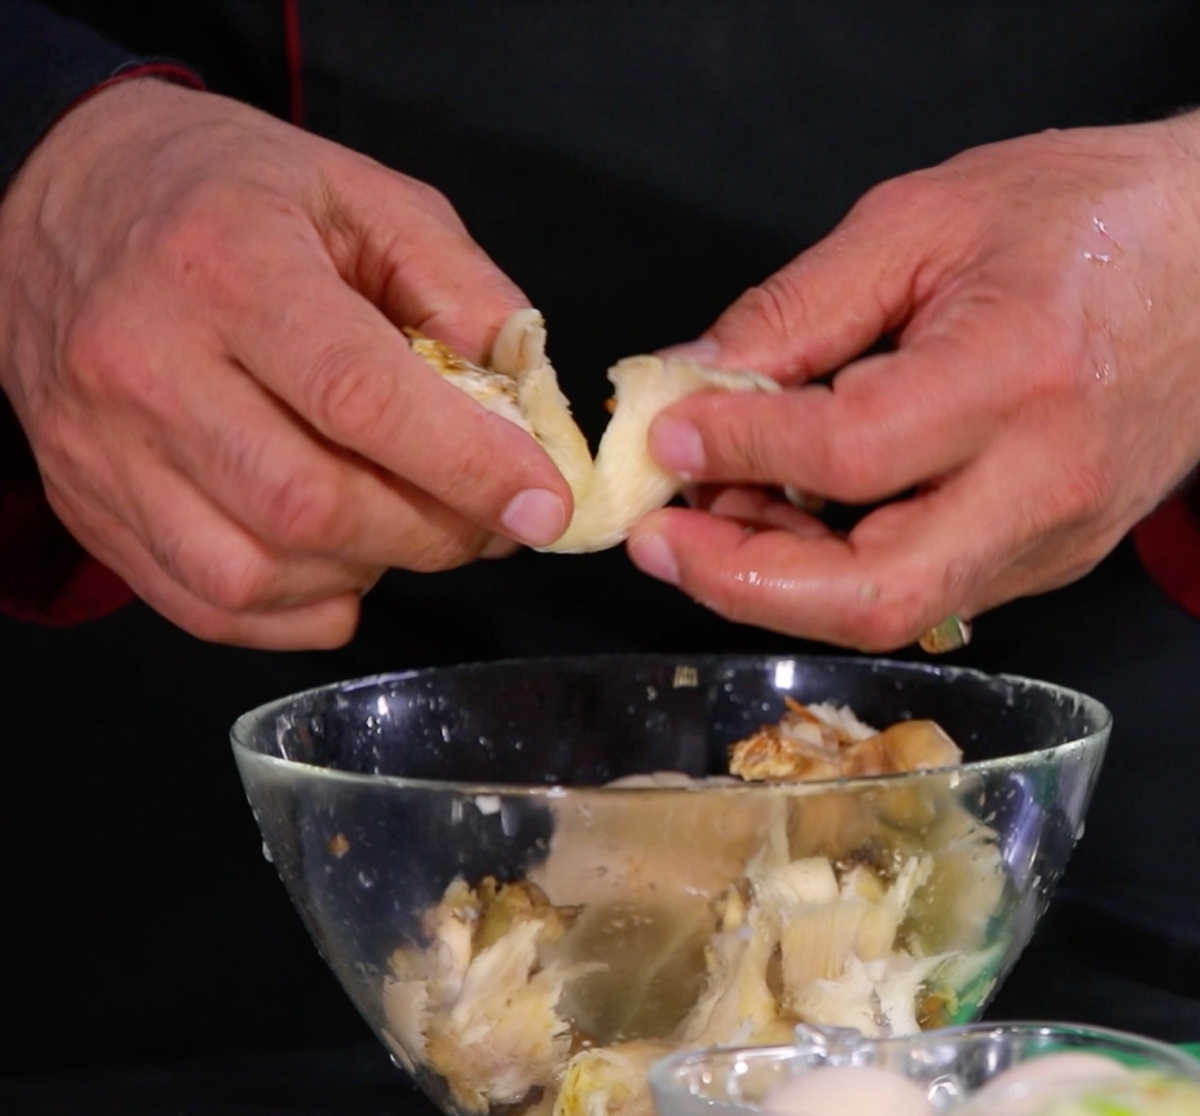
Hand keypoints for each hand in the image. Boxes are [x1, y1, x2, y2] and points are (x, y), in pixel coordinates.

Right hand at [0, 79, 570, 647]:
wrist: (67, 204)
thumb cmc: (227, 194)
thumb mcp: (357, 192)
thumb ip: (456, 282)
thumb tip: (527, 396)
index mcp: (225, 265)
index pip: (357, 395)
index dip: (466, 465)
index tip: (542, 504)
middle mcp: (146, 364)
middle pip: (310, 503)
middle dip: (433, 533)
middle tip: (488, 519)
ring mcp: (105, 448)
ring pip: (257, 572)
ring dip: (369, 570)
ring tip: (406, 522)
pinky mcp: (92, 505)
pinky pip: (210, 606)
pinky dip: (301, 609)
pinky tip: (340, 561)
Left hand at [628, 115, 1199, 649]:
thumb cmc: (1084, 219)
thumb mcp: (924, 222)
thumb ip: (798, 310)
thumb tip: (694, 381)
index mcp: (1019, 372)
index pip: (851, 452)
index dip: (741, 451)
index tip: (669, 431)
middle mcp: (1045, 478)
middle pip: (873, 592)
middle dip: (739, 578)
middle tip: (660, 539)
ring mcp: (1051, 535)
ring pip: (887, 608)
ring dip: (772, 576)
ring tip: (709, 511)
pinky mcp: (1043, 555)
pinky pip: (916, 589)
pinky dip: (826, 567)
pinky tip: (781, 516)